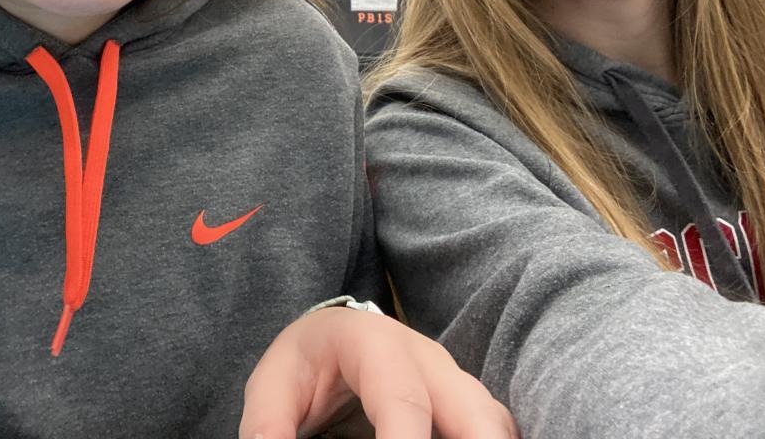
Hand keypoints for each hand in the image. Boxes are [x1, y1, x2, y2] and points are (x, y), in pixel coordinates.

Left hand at [238, 306, 516, 438]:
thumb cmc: (303, 363)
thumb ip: (269, 427)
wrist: (332, 335)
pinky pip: (495, 431)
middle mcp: (427, 358)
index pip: (402, 401)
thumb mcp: (271, 387)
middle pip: (475, 410)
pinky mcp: (466, 404)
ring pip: (495, 423)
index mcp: (375, 344)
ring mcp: (454, 380)